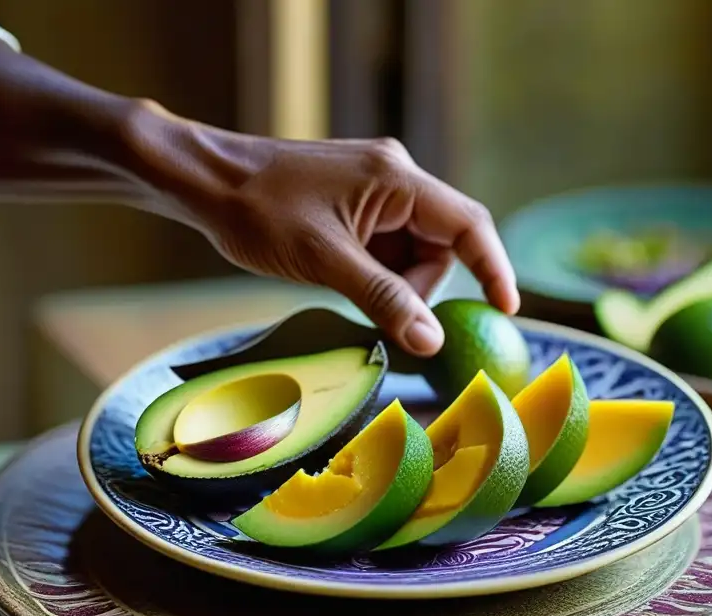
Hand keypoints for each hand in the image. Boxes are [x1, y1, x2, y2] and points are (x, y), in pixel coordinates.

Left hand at [122, 109, 519, 356]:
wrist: (206, 181)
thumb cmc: (258, 211)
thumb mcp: (325, 260)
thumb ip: (383, 299)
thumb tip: (431, 340)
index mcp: (397, 179)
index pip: (468, 224)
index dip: (494, 268)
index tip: (506, 310)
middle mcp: (395, 178)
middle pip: (440, 245)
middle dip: (419, 288)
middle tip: (382, 315)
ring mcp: (375, 190)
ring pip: (412, 251)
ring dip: (394, 284)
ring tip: (345, 289)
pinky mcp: (356, 205)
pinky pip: (386, 247)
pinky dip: (375, 274)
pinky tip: (341, 279)